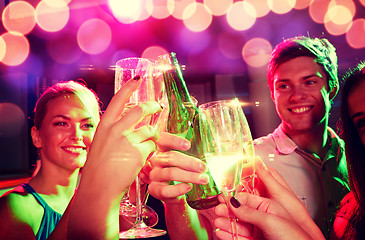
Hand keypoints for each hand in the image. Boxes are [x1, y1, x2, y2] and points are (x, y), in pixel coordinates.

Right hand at [68, 77, 161, 239]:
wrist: (99, 188)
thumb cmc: (97, 169)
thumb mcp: (98, 144)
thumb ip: (110, 132)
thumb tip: (121, 123)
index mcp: (104, 125)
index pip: (118, 99)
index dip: (130, 87)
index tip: (138, 78)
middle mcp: (116, 129)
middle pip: (141, 110)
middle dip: (153, 106)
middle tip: (158, 107)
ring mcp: (128, 140)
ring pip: (150, 131)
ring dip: (152, 137)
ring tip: (144, 147)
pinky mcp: (139, 152)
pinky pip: (152, 147)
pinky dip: (150, 152)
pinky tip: (141, 160)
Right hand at [147, 132, 208, 203]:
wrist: (173, 194)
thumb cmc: (180, 173)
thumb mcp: (183, 162)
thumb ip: (190, 155)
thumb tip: (209, 153)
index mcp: (162, 150)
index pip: (163, 140)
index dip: (173, 141)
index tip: (188, 145)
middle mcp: (156, 161)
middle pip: (170, 158)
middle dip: (189, 162)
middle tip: (203, 167)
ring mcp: (154, 175)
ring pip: (170, 173)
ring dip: (189, 176)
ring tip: (203, 179)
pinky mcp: (154, 190)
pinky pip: (166, 190)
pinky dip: (178, 188)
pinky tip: (188, 187)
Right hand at [213, 157, 323, 239]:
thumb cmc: (295, 237)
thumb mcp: (271, 219)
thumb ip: (250, 210)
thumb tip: (235, 200)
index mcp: (271, 206)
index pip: (248, 198)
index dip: (235, 196)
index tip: (223, 196)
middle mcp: (265, 217)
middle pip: (242, 211)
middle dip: (228, 210)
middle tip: (217, 209)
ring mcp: (260, 231)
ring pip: (239, 225)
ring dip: (227, 223)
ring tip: (217, 222)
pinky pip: (240, 237)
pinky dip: (230, 235)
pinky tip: (222, 233)